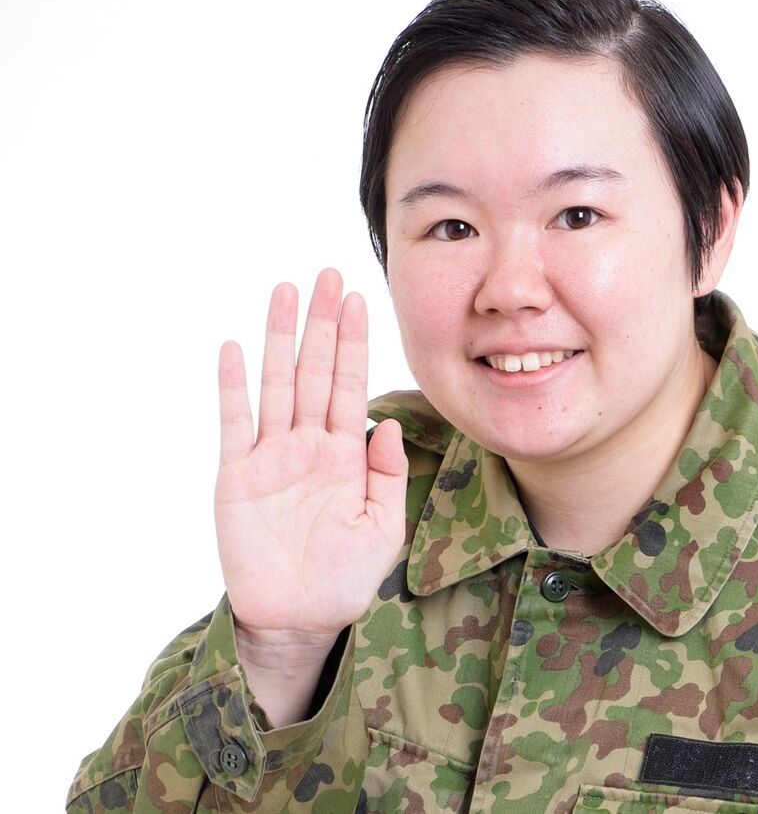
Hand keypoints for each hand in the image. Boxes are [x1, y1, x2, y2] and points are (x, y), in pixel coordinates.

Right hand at [214, 268, 406, 713]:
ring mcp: (271, 456)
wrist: (300, 618)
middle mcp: (308, 445)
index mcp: (346, 454)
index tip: (359, 299)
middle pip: (315, 370)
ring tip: (284, 292)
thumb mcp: (383, 527)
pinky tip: (234, 348)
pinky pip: (235, 423)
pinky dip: (234, 386)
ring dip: (279, 338)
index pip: (351, 384)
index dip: (354, 342)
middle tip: (326, 274)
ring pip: (277, 383)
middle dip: (321, 323)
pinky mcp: (237, 476)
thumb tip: (387, 423)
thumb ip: (386, 474)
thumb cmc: (346, 576)